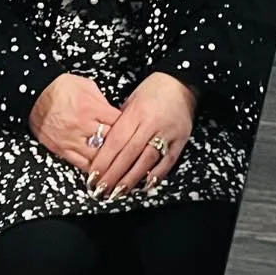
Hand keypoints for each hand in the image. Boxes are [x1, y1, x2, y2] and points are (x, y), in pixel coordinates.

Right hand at [30, 74, 122, 173]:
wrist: (35, 93)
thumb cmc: (60, 87)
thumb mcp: (87, 86)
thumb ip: (103, 102)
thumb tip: (116, 114)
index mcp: (90, 108)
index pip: (118, 122)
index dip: (129, 127)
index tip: (135, 130)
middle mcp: (82, 126)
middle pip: (110, 141)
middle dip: (122, 145)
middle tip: (131, 148)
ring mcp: (71, 140)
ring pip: (97, 157)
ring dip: (109, 160)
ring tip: (120, 164)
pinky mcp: (61, 149)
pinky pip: (81, 164)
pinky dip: (93, 168)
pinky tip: (102, 170)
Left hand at [88, 72, 195, 199]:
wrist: (182, 81)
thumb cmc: (153, 89)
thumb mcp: (131, 99)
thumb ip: (120, 122)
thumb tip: (107, 145)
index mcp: (137, 113)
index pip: (116, 141)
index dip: (104, 161)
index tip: (93, 175)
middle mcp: (151, 124)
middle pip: (129, 154)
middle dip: (113, 175)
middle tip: (101, 190)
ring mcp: (167, 133)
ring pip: (147, 161)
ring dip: (131, 179)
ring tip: (118, 192)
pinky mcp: (180, 140)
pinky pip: (167, 161)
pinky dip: (156, 175)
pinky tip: (145, 186)